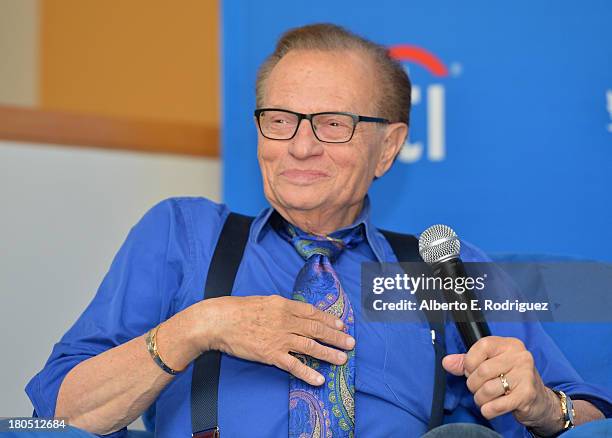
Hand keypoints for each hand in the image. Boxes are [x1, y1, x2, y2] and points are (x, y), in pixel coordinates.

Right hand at [184, 295, 354, 385]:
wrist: (219, 321)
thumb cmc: (238, 309)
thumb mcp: (264, 301)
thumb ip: (281, 308)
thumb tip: (295, 312)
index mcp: (284, 305)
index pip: (312, 312)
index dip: (329, 319)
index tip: (341, 324)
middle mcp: (286, 321)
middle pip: (317, 329)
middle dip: (336, 336)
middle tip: (351, 342)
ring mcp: (279, 338)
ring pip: (311, 346)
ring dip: (329, 353)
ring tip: (342, 359)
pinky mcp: (271, 355)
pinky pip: (294, 365)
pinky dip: (308, 373)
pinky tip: (319, 379)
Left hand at [442, 336, 561, 433]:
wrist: (539, 400)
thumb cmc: (510, 379)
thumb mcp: (489, 365)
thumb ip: (466, 362)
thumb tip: (447, 362)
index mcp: (509, 345)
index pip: (482, 346)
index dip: (470, 361)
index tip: (470, 370)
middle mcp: (520, 356)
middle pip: (483, 370)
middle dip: (473, 384)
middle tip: (477, 388)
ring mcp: (526, 375)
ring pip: (488, 389)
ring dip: (480, 398)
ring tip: (483, 399)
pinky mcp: (527, 395)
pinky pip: (498, 405)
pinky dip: (488, 409)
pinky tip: (489, 408)